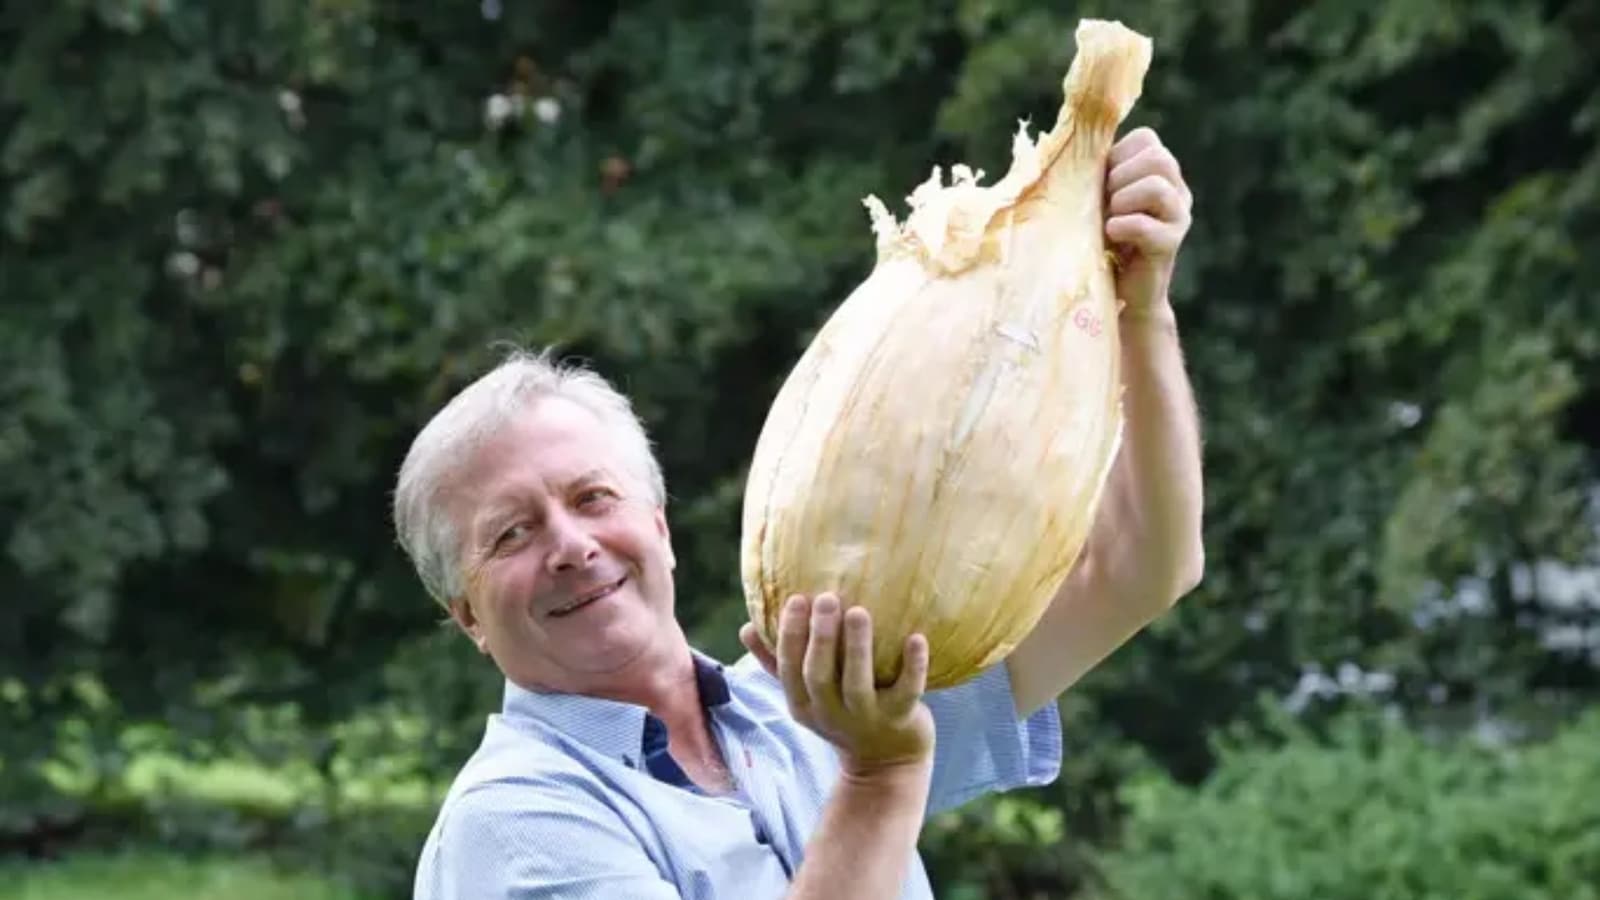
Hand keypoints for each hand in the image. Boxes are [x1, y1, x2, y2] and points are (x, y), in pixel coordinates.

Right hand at [740, 593, 934, 777]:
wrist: (885, 763)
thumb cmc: (841, 715)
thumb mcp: (805, 697)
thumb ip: (776, 664)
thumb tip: (746, 628)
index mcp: (803, 706)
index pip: (789, 669)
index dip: (790, 635)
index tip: (797, 599)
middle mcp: (831, 714)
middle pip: (818, 675)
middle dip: (820, 637)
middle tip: (826, 598)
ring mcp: (866, 718)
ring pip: (857, 683)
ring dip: (857, 647)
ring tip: (859, 611)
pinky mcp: (900, 718)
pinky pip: (908, 691)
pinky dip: (913, 665)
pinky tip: (916, 638)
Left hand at [1105, 127, 1192, 316]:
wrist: (1120, 292)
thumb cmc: (1101, 241)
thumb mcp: (1097, 200)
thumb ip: (1097, 173)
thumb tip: (1072, 144)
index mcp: (1160, 173)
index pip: (1146, 138)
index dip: (1117, 154)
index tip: (1102, 181)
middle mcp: (1177, 191)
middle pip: (1157, 157)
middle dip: (1120, 176)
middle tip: (1105, 203)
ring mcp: (1178, 217)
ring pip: (1157, 185)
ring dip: (1123, 199)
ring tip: (1108, 218)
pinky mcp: (1170, 245)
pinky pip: (1147, 225)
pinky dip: (1122, 226)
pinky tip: (1110, 235)